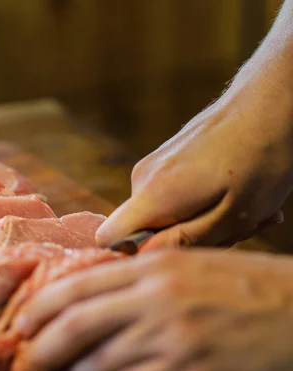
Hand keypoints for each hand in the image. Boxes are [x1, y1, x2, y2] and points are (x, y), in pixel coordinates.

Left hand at [11, 249, 292, 370]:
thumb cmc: (259, 287)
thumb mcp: (201, 266)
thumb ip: (154, 278)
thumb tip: (111, 296)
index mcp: (157, 266)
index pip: (79, 284)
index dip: (41, 307)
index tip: (23, 324)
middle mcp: (155, 298)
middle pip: (74, 323)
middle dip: (38, 347)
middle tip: (19, 366)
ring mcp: (170, 337)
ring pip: (94, 360)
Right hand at [95, 77, 292, 249]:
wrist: (271, 102)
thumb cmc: (260, 160)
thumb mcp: (231, 215)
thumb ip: (184, 241)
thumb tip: (144, 258)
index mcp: (153, 195)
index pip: (108, 237)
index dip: (132, 256)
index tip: (176, 253)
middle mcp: (142, 179)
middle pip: (146, 232)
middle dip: (188, 240)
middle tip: (234, 229)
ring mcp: (153, 167)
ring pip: (166, 217)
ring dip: (206, 223)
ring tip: (245, 212)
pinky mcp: (166, 162)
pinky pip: (176, 199)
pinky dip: (207, 205)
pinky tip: (240, 197)